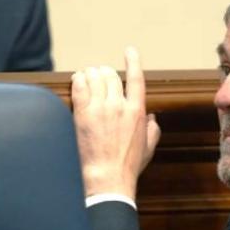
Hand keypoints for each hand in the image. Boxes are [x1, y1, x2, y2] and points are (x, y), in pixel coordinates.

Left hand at [70, 47, 160, 199]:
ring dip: (90, 73)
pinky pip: (79, 87)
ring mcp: (100, 108)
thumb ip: (153, 130)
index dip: (133, 61)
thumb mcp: (148, 148)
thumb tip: (153, 118)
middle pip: (111, 75)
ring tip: (86, 76)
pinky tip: (77, 80)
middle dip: (105, 71)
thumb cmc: (128, 166)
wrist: (108, 178)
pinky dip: (78, 80)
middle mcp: (119, 105)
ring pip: (95, 77)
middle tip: (99, 74)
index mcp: (137, 111)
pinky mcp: (83, 114)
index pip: (136, 78)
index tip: (130, 51)